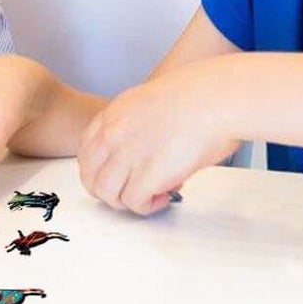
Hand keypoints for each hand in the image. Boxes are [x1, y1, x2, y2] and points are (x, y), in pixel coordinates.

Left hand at [77, 64, 239, 214]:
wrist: (216, 99)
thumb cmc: (196, 97)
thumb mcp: (149, 101)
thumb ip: (134, 125)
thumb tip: (142, 150)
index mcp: (113, 114)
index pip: (86, 151)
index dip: (100, 170)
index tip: (117, 176)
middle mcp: (113, 134)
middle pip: (90, 177)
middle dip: (109, 191)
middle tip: (132, 191)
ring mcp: (127, 155)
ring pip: (106, 194)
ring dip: (127, 201)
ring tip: (152, 194)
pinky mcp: (148, 175)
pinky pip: (133, 203)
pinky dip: (148, 206)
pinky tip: (164, 196)